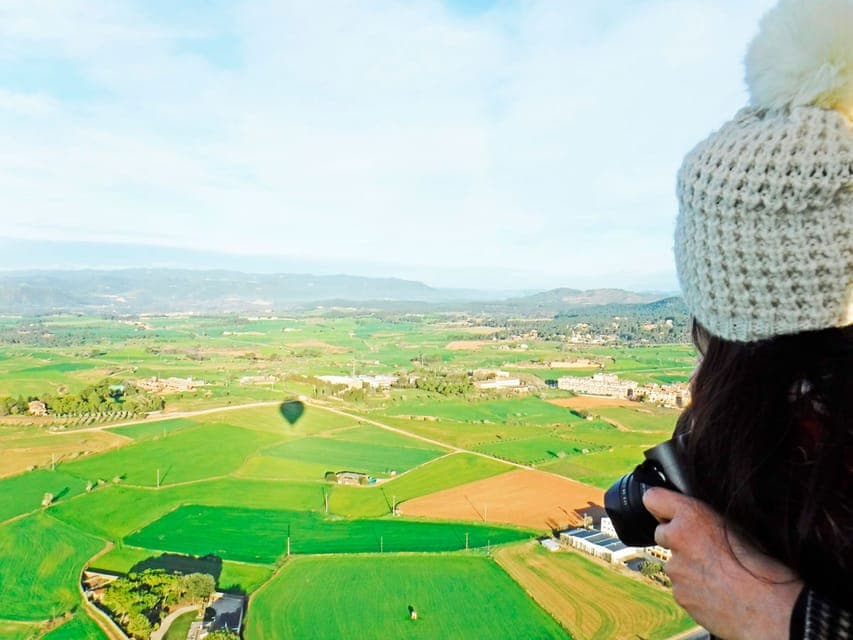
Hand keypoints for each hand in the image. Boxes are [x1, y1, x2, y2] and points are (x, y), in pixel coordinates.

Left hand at [642, 488, 802, 639]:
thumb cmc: (762, 564)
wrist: (770, 609)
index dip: (662, 507)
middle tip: (706, 550)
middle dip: (677, 540)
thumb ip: (705, 519)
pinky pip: (682, 587)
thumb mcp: (738, 525)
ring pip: (674, 563)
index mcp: (692, 516)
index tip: (670, 513)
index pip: (653, 498)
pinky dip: (694, 589)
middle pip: (663, 534)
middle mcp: (677, 539)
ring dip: (688, 567)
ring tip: (719, 576)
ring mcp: (675, 569)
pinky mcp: (679, 594)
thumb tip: (694, 519)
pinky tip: (717, 592)